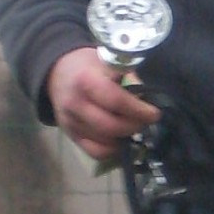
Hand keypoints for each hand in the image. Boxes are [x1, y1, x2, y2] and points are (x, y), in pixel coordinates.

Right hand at [46, 45, 159, 162]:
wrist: (58, 72)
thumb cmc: (90, 66)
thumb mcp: (110, 61)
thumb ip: (130, 79)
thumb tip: (147, 101)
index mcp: (86, 80)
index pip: (116, 101)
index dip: (139, 110)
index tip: (154, 113)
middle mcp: (75, 104)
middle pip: (111, 126)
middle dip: (135, 126)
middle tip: (146, 121)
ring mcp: (71, 122)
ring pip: (105, 142)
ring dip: (125, 137)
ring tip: (133, 126)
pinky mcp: (70, 135)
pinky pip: (95, 152)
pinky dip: (112, 149)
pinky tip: (120, 138)